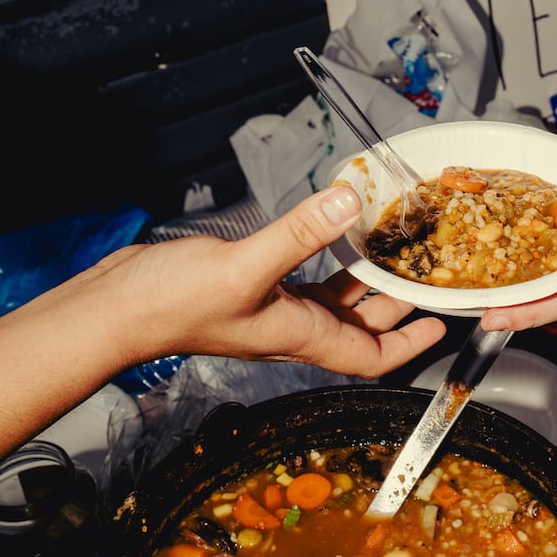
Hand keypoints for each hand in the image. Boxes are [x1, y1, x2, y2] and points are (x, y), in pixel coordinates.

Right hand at [93, 185, 446, 378]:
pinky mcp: (250, 286)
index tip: (441, 323)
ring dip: (364, 281)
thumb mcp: (245, 265)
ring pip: (334, 300)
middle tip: (428, 276)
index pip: (373, 355)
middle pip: (361, 326)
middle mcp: (292, 326)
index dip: (411, 344)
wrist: (115, 310)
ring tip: (393, 250)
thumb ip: (299, 233)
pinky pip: (304, 278)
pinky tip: (332, 233)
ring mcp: (270, 308)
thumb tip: (349, 201)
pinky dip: (326, 259)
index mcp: (301, 334)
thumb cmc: (172, 305)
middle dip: (397, 305)